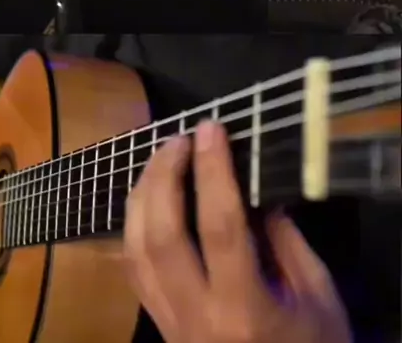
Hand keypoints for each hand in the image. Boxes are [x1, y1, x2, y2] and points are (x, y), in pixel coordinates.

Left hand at [124, 121, 350, 342]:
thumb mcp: (319, 299)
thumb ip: (287, 242)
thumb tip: (256, 191)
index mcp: (244, 310)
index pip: (220, 226)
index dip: (213, 171)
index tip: (211, 129)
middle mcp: (197, 316)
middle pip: (161, 235)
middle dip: (164, 176)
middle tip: (178, 139)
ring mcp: (170, 323)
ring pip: (135, 250)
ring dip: (142, 195)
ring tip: (160, 159)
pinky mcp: (159, 326)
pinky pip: (133, 270)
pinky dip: (133, 227)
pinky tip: (146, 200)